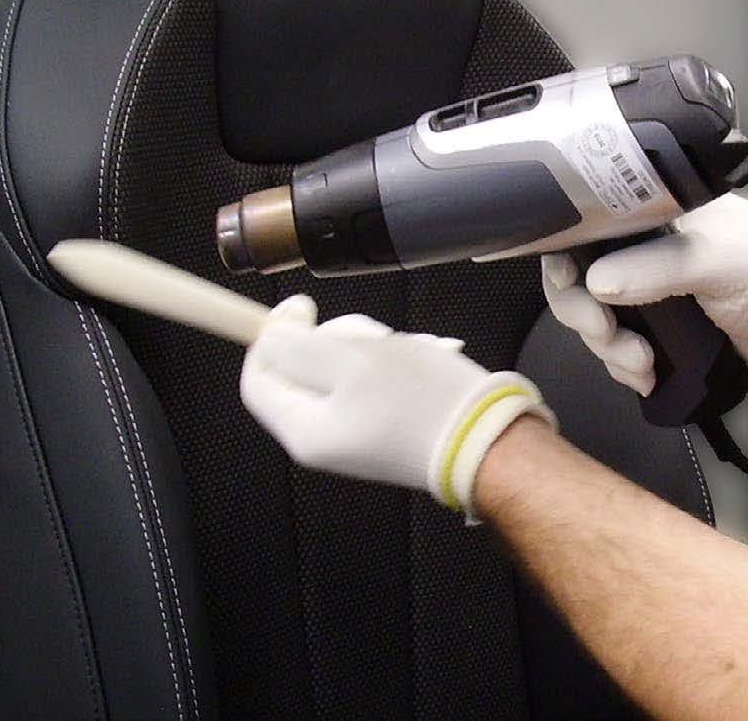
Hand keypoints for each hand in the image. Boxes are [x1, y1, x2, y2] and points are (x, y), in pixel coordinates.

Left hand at [240, 296, 554, 516]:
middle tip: (371, 338)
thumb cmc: (423, 404)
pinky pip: (374, 379)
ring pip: (342, 367)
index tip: (303, 305)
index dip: (271, 333)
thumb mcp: (349, 360)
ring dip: (372, 348)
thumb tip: (272, 331)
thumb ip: (298, 345)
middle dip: (336, 339)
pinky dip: (395, 362)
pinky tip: (423, 361)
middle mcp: (324, 438)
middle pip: (303, 368)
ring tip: (407, 352)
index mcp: (303, 430)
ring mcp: (356, 433)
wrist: (489, 441)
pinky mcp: (385, 425)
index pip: (258, 377)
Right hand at [541, 194, 747, 392]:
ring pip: (594, 319)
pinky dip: (622, 365)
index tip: (575, 291)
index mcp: (647, 215)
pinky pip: (616, 346)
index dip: (566, 261)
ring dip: (608, 349)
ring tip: (642, 366)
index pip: (582, 229)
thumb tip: (593, 283)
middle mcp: (638, 247)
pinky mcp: (654, 325)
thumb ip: (655, 267)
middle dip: (587, 317)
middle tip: (609, 337)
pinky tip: (645, 376)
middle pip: (577, 280)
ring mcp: (644, 288)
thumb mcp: (714, 261)